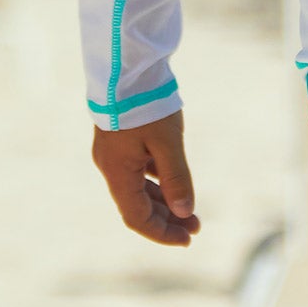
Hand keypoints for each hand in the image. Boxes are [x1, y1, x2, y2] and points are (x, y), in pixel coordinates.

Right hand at [91, 109, 200, 244]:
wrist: (126, 67)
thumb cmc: (146, 104)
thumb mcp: (167, 142)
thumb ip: (176, 178)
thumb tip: (185, 212)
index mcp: (117, 173)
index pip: (137, 218)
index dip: (162, 233)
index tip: (187, 240)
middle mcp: (111, 167)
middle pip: (138, 206)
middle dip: (167, 220)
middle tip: (196, 227)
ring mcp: (115, 154)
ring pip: (139, 189)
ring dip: (164, 202)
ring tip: (191, 211)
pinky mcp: (121, 141)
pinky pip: (139, 172)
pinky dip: (158, 183)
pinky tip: (176, 184)